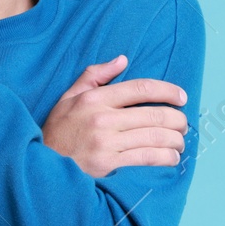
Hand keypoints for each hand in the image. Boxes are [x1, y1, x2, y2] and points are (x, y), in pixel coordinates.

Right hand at [42, 55, 188, 177]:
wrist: (40, 165)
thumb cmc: (58, 130)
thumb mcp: (69, 97)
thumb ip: (95, 75)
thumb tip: (122, 60)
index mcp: (95, 98)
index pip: (140, 88)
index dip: (167, 91)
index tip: (182, 97)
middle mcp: (102, 118)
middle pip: (153, 115)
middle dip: (177, 120)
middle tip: (184, 125)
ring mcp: (106, 142)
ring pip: (154, 137)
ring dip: (175, 141)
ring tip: (180, 143)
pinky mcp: (108, 163)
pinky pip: (146, 157)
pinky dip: (165, 158)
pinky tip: (171, 158)